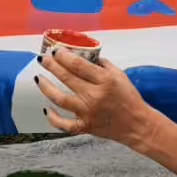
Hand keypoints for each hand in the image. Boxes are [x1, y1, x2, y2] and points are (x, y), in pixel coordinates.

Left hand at [35, 49, 154, 146]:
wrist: (136, 124)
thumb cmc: (129, 98)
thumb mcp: (119, 75)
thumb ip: (102, 64)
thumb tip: (84, 55)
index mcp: (104, 80)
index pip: (78, 64)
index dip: (63, 56)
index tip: (56, 50)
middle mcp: (94, 96)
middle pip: (66, 77)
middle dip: (51, 65)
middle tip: (43, 58)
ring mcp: (87, 112)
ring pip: (59, 99)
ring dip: (46, 87)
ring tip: (40, 78)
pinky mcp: (85, 126)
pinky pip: (63, 124)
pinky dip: (52, 118)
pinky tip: (46, 108)